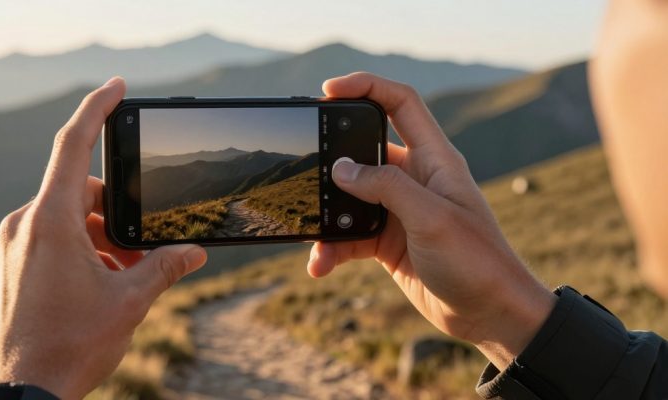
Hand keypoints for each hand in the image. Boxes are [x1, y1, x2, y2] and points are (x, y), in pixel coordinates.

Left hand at [0, 77, 207, 398]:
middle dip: (117, 213)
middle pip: (78, 194)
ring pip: (62, 223)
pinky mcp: (4, 270)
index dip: (96, 109)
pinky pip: (44, 244)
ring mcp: (8, 249)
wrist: (19, 394)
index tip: (116, 88)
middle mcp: (22, 227)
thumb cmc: (69, 347)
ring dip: (98, 239)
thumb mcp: (129, 302)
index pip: (72, 145)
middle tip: (144, 249)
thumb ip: (165, 267)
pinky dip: (74, 254)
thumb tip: (194, 252)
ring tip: (123, 278)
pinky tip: (94, 289)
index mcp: (50, 221)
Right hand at [308, 72, 555, 368]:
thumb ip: (386, 186)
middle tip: (304, 163)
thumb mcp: (431, 218)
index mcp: (434, 159)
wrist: (491, 316)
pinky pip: (349, 235)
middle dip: (332, 156)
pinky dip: (332, 248)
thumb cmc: (477, 262)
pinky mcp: (388, 241)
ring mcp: (400, 210)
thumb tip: (341, 168)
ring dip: (328, 214)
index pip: (401, 103)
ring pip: (350, 197)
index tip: (328, 91)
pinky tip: (320, 264)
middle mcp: (415, 178)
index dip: (366, 87)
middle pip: (364, 148)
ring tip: (312, 234)